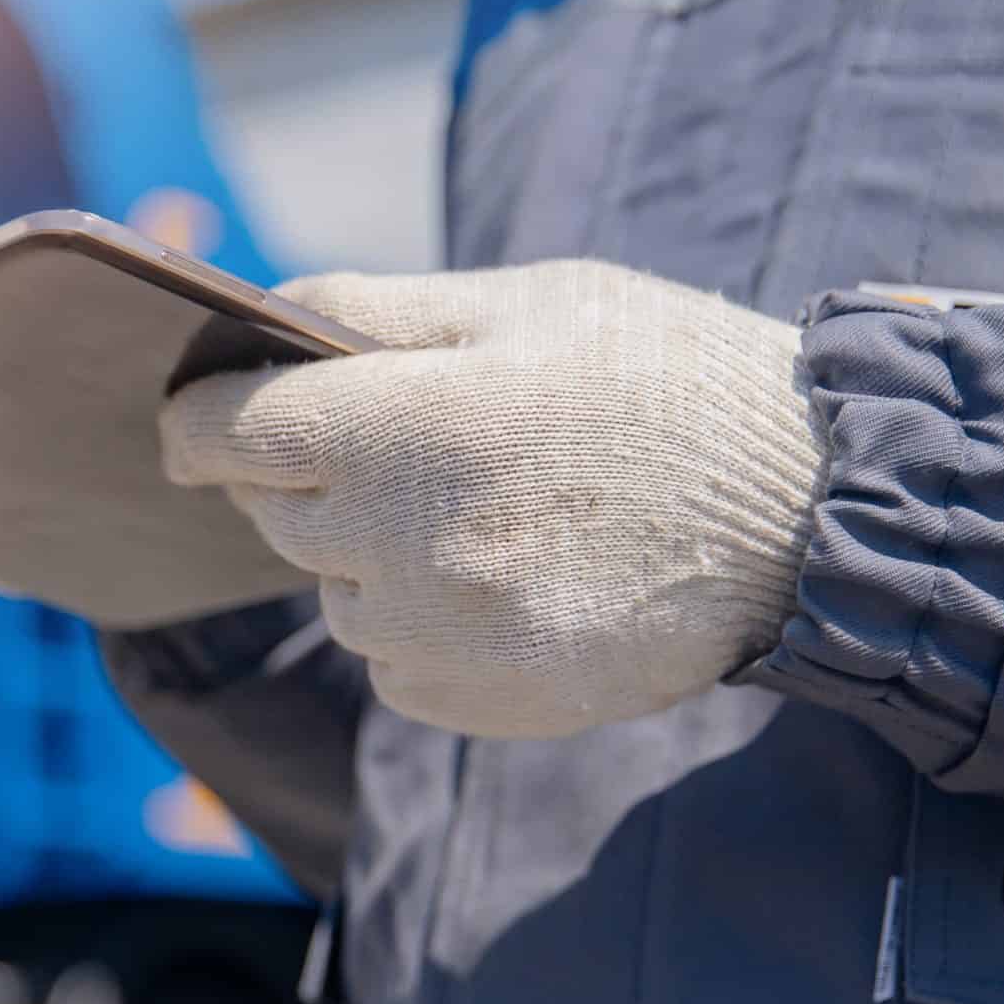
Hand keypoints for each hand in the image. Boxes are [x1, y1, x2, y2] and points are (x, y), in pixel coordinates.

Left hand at [161, 261, 823, 738]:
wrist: (807, 517)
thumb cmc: (659, 383)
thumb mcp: (524, 304)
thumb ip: (371, 311)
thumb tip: (252, 320)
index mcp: (399, 425)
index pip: (223, 432)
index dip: (198, 419)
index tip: (196, 418)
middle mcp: (396, 540)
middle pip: (272, 509)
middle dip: (305, 472)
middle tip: (404, 443)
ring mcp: (432, 633)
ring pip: (332, 587)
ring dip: (370, 552)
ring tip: (487, 511)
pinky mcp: (471, 699)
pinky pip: (390, 660)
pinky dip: (420, 624)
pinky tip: (511, 579)